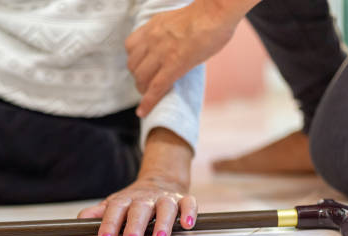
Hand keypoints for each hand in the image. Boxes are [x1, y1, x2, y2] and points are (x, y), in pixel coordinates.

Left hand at [78, 128, 196, 235]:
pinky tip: (188, 224)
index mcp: (125, 200)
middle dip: (135, 228)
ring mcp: (165, 198)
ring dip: (163, 224)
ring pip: (165, 208)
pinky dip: (190, 212)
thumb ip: (98, 214)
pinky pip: (189, 203)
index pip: (115, 211)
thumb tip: (79, 221)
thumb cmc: (133, 200)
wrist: (159, 180)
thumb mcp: (114, 204)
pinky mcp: (183, 199)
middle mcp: (145, 199)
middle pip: (139, 210)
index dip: (109, 226)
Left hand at [125, 0, 243, 116]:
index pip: (130, 47)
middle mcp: (152, 39)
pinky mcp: (174, 65)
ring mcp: (161, 53)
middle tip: (146, 84)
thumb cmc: (207, 14)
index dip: (134, 60)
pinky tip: (143, 112)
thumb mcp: (177, 20)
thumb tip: (175, 43)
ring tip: (148, 95)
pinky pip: (155, 88)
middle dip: (138, 77)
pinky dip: (148, 102)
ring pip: (141, 78)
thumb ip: (170, 32)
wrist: (216, 11)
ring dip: (143, 89)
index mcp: (153, 27)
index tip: (141, 67)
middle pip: (133, 65)